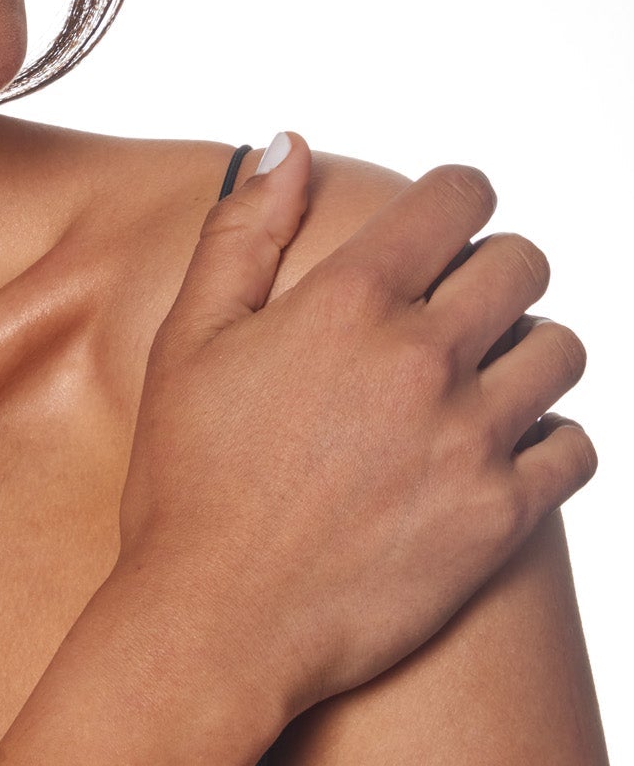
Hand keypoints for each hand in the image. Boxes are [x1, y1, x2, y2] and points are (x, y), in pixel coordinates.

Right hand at [117, 132, 595, 720]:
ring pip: (562, 351)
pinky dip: (550, 437)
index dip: (460, 192)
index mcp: (348, 302)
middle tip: (456, 299)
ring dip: (527, 347)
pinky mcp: (501, 518)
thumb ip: (242, 231)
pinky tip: (498, 446)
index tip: (449, 212)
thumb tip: (289, 145)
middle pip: (524, 264)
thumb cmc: (189, 475)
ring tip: (479, 373)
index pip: (457, 199)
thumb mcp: (189, 337)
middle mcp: (422, 357)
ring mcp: (470, 440)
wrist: (216, 621)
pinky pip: (577, 447)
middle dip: (496, 265)